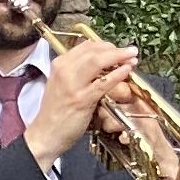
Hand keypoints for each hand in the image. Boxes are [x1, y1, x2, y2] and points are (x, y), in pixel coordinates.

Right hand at [28, 40, 134, 166]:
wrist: (45, 134)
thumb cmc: (57, 111)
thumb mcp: (64, 84)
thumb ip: (80, 72)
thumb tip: (103, 62)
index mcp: (60, 65)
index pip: (86, 46)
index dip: (106, 45)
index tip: (119, 49)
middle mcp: (64, 71)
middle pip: (93, 51)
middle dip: (116, 49)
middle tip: (131, 52)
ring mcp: (72, 84)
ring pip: (97, 61)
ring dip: (119, 57)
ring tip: (133, 58)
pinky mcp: (81, 99)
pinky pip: (103, 83)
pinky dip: (117, 74)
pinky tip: (127, 71)